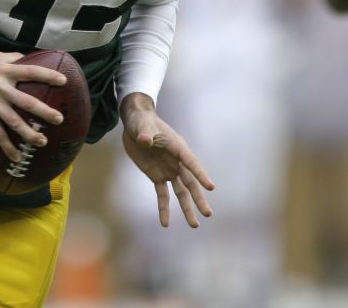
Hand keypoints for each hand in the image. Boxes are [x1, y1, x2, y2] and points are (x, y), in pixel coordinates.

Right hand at [0, 52, 65, 161]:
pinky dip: (7, 147)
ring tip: (42, 141)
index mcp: (6, 71)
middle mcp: (0, 87)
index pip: (30, 71)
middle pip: (26, 101)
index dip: (47, 75)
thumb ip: (12, 58)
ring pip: (13, 121)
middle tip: (59, 119)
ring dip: (29, 133)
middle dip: (43, 111)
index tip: (63, 81)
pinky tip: (17, 157)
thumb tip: (30, 58)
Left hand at [120, 93, 214, 227]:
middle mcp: (177, 161)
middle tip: (208, 214)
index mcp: (178, 147)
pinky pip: (162, 194)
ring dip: (187, 208)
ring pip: (181, 192)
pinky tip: (165, 223)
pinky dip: (164, 208)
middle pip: (191, 183)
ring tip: (194, 225)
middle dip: (199, 199)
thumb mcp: (142, 125)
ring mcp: (169, 170)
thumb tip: (144, 141)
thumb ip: (144, 134)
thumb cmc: (142, 121)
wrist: (135, 124)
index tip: (211, 187)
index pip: (191, 163)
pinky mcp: (157, 175)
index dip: (201, 174)